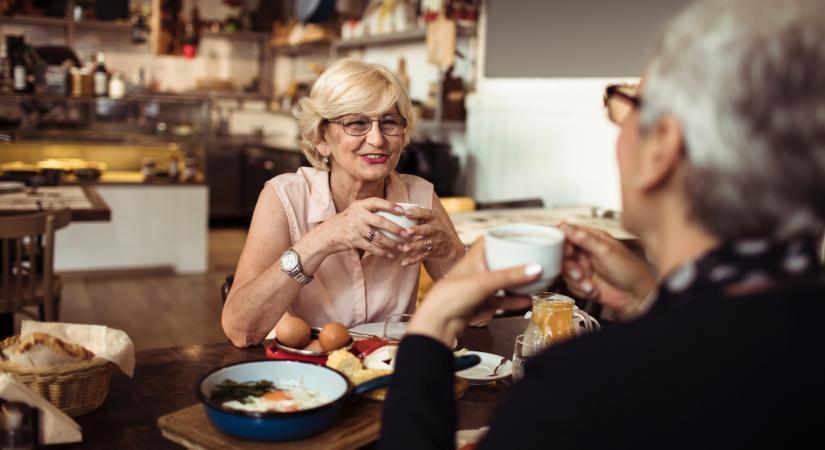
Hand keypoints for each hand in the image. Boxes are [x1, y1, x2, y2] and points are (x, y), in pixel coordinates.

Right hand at [317, 198, 408, 257]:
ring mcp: (355, 228)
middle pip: (380, 221)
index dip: (390, 206)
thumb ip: (370, 209)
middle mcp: (358, 215)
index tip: (402, 211)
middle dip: (395, 228)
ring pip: (377, 237)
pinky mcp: (353, 241)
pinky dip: (382, 252)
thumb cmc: (347, 221)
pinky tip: (390, 255)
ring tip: (401, 247)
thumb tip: (396, 210)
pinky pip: (371, 247)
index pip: (377, 202)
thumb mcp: (355, 210)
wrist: (327, 233)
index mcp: (360, 205)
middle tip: (407, 233)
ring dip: (391, 243)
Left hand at [397, 206, 462, 266]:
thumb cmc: (430, 225)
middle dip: (417, 231)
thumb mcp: (428, 217)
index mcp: (433, 218)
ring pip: (424, 244)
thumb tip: (394, 205)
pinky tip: (403, 262)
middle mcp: (435, 229)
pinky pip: (421, 256)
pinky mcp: (430, 252)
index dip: (417, 213)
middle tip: (405, 232)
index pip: (426, 213)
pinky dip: (413, 260)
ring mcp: (434, 241)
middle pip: (427, 229)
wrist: (447, 243)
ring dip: (413, 246)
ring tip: (404, 248)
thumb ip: (416, 212)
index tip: (406, 213)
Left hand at [408, 239, 540, 346]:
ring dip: (515, 282)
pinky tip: (526, 300)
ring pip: (500, 282)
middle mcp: (475, 271)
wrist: (438, 322)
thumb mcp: (484, 282)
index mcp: (473, 259)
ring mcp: (477, 288)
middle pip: (497, 261)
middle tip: (530, 258)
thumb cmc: (451, 296)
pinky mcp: (479, 304)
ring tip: (533, 279)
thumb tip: (535, 268)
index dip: (500, 236)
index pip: (487, 241)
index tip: (517, 235)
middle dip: (513, 260)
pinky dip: (513, 300)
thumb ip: (510, 276)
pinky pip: (500, 300)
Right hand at [558, 222, 655, 319]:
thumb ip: (584, 239)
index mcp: (592, 238)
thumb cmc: (629, 271)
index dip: (561, 241)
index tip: (565, 250)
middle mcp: (586, 252)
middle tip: (578, 270)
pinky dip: (580, 288)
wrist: (636, 297)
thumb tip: (565, 226)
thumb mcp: (606, 251)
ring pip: (565, 271)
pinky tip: (592, 289)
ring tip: (589, 282)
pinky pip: (570, 285)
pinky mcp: (582, 282)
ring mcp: (584, 267)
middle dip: (569, 265)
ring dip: (576, 279)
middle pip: (562, 254)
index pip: (567, 233)